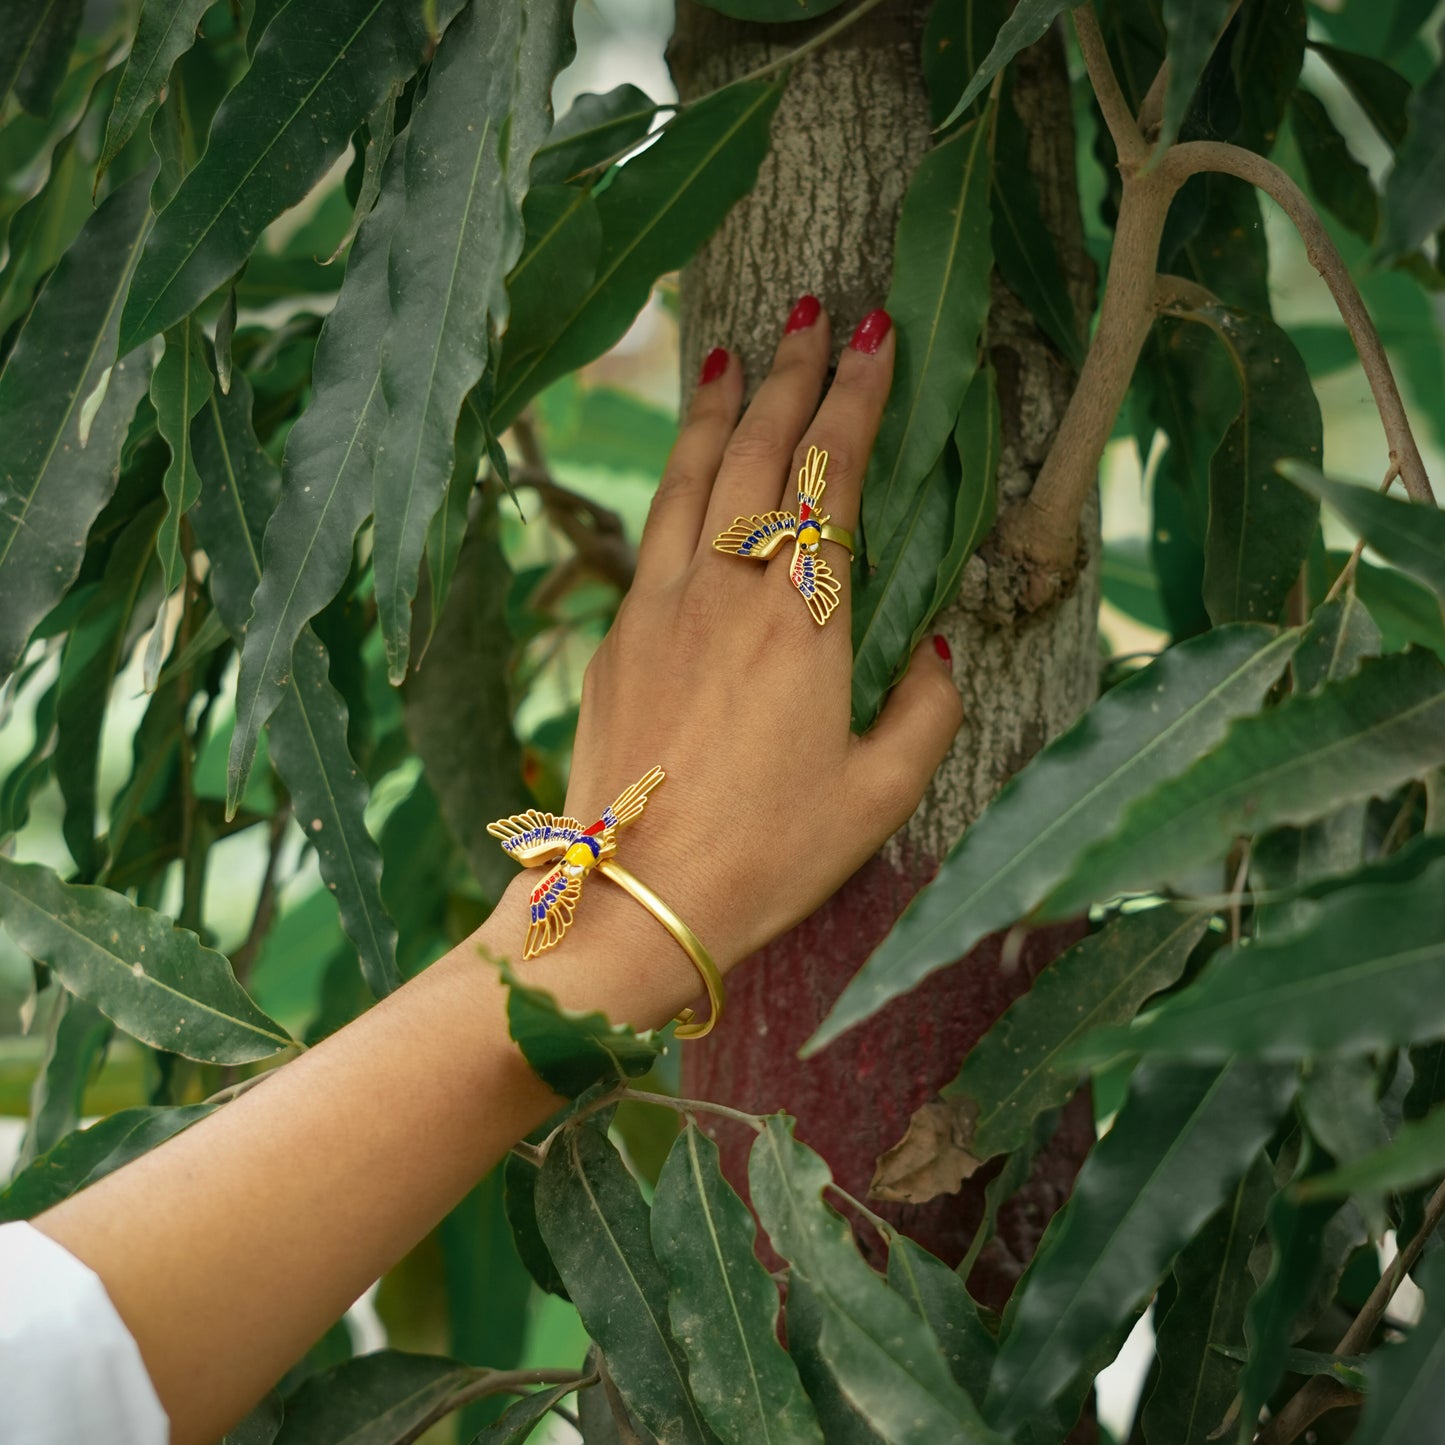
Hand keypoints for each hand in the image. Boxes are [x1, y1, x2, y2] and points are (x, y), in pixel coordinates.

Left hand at [503, 298, 963, 1000]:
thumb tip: (933, 646)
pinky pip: (652, 529)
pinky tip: (682, 465)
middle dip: (791, 374)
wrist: (634, 903)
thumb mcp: (880, 798)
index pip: (833, 478)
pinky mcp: (615, 636)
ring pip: (691, 477)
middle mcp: (726, 592)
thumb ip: (924, 711)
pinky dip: (675, 477)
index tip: (874, 335)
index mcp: (804, 622)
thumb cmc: (768, 858)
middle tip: (813, 312)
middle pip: (759, 454)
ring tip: (732, 349)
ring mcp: (659, 607)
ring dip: (718, 406)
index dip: (855, 399)